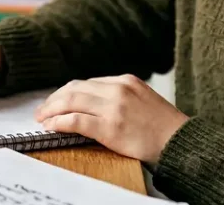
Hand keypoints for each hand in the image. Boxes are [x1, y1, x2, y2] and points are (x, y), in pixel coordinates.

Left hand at [34, 74, 188, 164]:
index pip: (86, 83)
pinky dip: (59, 122)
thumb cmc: (163, 127)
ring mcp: (113, 107)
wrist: (181, 142)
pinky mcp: (110, 127)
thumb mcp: (142, 99)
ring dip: (52, 110)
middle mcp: (118, 89)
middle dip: (54, 99)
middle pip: (74, 89)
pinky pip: (76, 120)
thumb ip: (120, 97)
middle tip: (42, 110)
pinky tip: (51, 127)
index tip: (56, 101)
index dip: (67, 93)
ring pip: (71, 101)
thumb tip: (93, 103)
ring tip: (42, 118)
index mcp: (125, 81)